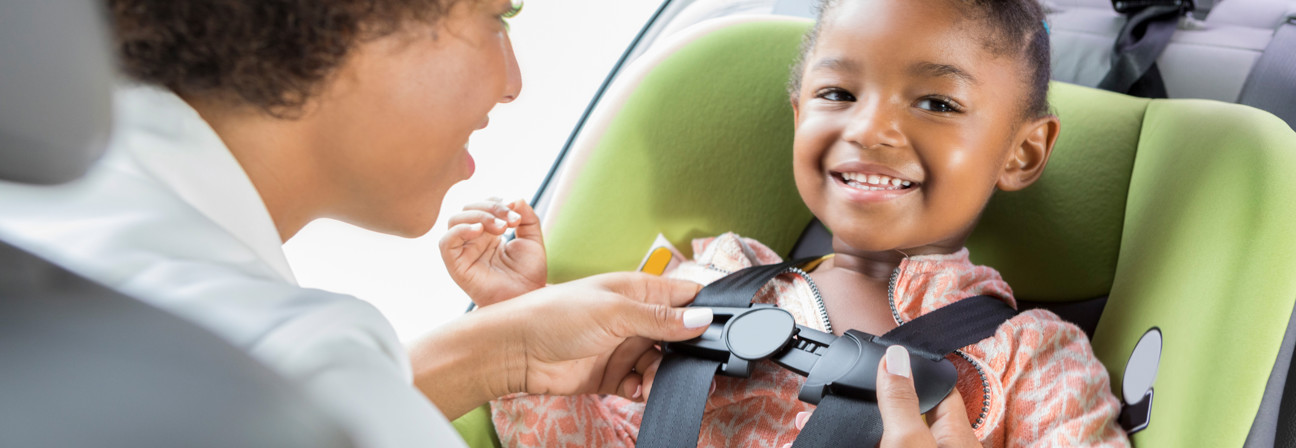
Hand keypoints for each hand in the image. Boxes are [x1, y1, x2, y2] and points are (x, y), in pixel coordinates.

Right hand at [439, 197, 545, 305]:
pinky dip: (460, 230)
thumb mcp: (533, 240)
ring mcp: (463, 252)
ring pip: (455, 220)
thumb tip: (516, 198)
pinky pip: (446, 242)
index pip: (482, 204)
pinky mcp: (456, 265)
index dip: (497, 202)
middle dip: (491, 208)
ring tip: (501, 228)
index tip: (516, 214)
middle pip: (468, 208)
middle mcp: (473, 240)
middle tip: (511, 221)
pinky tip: (480, 231)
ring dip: (478, 216)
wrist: (526, 298)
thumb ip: (527, 217)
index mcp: (489, 233)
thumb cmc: (529, 275)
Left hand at [494, 272, 712, 400]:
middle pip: (678, 336)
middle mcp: (634, 318)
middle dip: (686, 352)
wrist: (515, 350)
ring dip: (663, 374)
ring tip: (650, 379)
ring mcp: (623, 347)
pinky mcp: (612, 375)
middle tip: (691, 366)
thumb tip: (702, 319)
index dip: (704, 309)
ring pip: (662, 363)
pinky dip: (643, 389)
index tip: (720, 328)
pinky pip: (641, 384)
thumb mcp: (613, 311)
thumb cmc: (555, 315)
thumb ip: (659, 318)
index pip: (684, 295)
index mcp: (638, 291)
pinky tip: (634, 388)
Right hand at [782, 346, 978, 447]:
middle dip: (863, 407)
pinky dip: (848, 444)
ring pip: (875, 441)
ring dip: (847, 434)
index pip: (936, 390)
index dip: (908, 372)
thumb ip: (900, 399)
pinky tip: (821, 444)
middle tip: (829, 399)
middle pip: (899, 418)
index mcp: (953, 436)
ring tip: (808, 428)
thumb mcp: (910, 442)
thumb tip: (895, 355)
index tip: (879, 358)